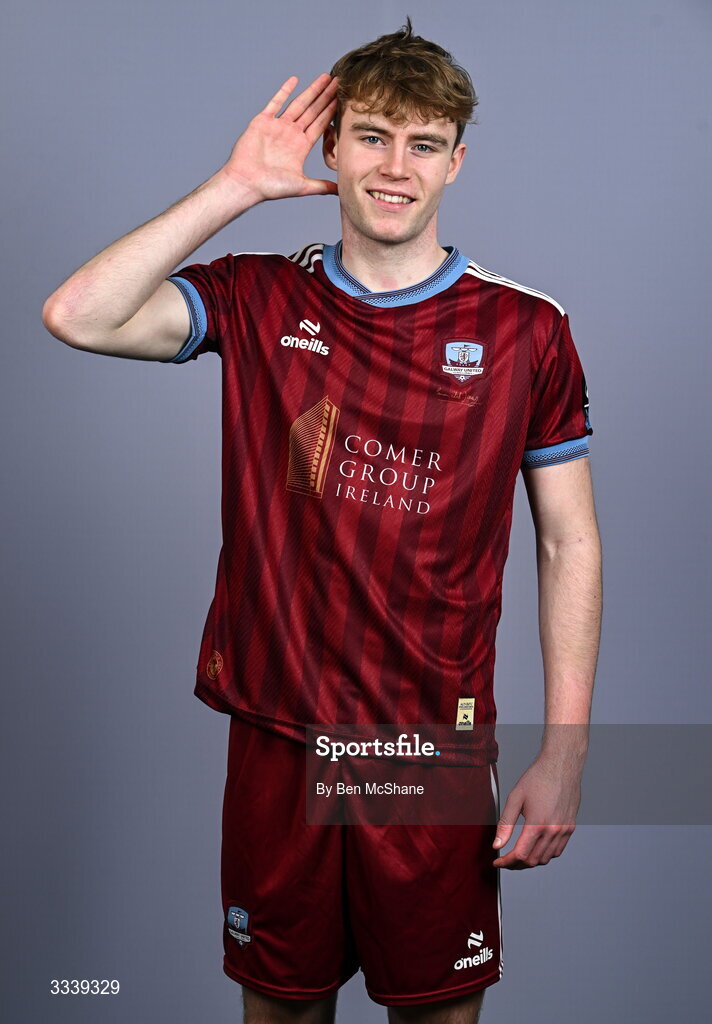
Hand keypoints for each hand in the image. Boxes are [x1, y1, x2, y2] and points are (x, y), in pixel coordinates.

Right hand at [219, 73, 338, 203]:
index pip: (320, 124)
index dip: (331, 111)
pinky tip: (294, 80)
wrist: (246, 183)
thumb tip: (341, 191)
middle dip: (325, 96)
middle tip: (339, 81)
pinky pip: (275, 103)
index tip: (343, 99)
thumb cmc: (271, 188)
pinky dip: (284, 91)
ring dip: (311, 90)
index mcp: (301, 147)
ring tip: (324, 77)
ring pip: (298, 103)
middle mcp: (291, 134)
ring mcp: (277, 127)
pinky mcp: (262, 122)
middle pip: (313, 110)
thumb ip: (322, 186)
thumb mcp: (302, 186)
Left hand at [492, 756, 580, 868]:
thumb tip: (497, 845)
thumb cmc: (538, 778)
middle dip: (516, 864)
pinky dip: (545, 855)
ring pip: (546, 859)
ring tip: (518, 855)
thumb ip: (505, 824)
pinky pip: (558, 851)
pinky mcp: (570, 827)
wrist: (561, 766)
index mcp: (538, 824)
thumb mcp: (515, 798)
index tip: (497, 862)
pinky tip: (536, 848)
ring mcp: (564, 830)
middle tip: (505, 859)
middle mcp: (553, 830)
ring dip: (531, 861)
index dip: (506, 862)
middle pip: (533, 861)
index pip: (521, 855)